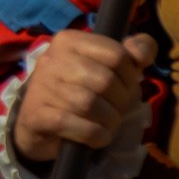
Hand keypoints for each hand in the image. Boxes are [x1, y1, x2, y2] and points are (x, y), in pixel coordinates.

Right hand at [11, 30, 157, 165]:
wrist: (41, 123)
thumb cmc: (81, 91)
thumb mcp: (108, 68)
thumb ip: (132, 54)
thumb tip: (141, 54)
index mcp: (69, 41)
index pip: (116, 54)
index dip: (130, 76)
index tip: (124, 86)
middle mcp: (51, 59)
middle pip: (105, 80)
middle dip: (120, 101)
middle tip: (117, 109)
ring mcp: (41, 87)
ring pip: (89, 104)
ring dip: (109, 120)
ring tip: (108, 124)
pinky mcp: (37, 116)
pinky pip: (76, 126)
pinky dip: (95, 135)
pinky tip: (97, 136)